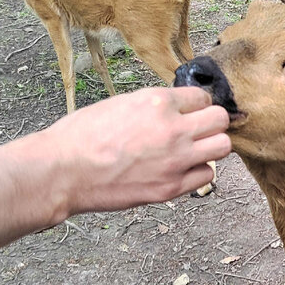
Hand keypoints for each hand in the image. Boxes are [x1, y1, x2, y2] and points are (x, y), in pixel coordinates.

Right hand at [35, 87, 230, 217]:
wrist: (63, 171)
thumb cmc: (80, 137)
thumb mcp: (119, 104)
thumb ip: (152, 107)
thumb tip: (173, 109)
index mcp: (157, 102)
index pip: (201, 97)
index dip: (194, 105)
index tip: (188, 113)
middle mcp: (173, 128)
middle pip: (220, 119)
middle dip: (210, 123)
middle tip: (197, 130)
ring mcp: (176, 160)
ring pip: (222, 147)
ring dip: (210, 147)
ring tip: (193, 150)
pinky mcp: (171, 187)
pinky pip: (208, 175)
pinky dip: (198, 172)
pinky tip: (181, 170)